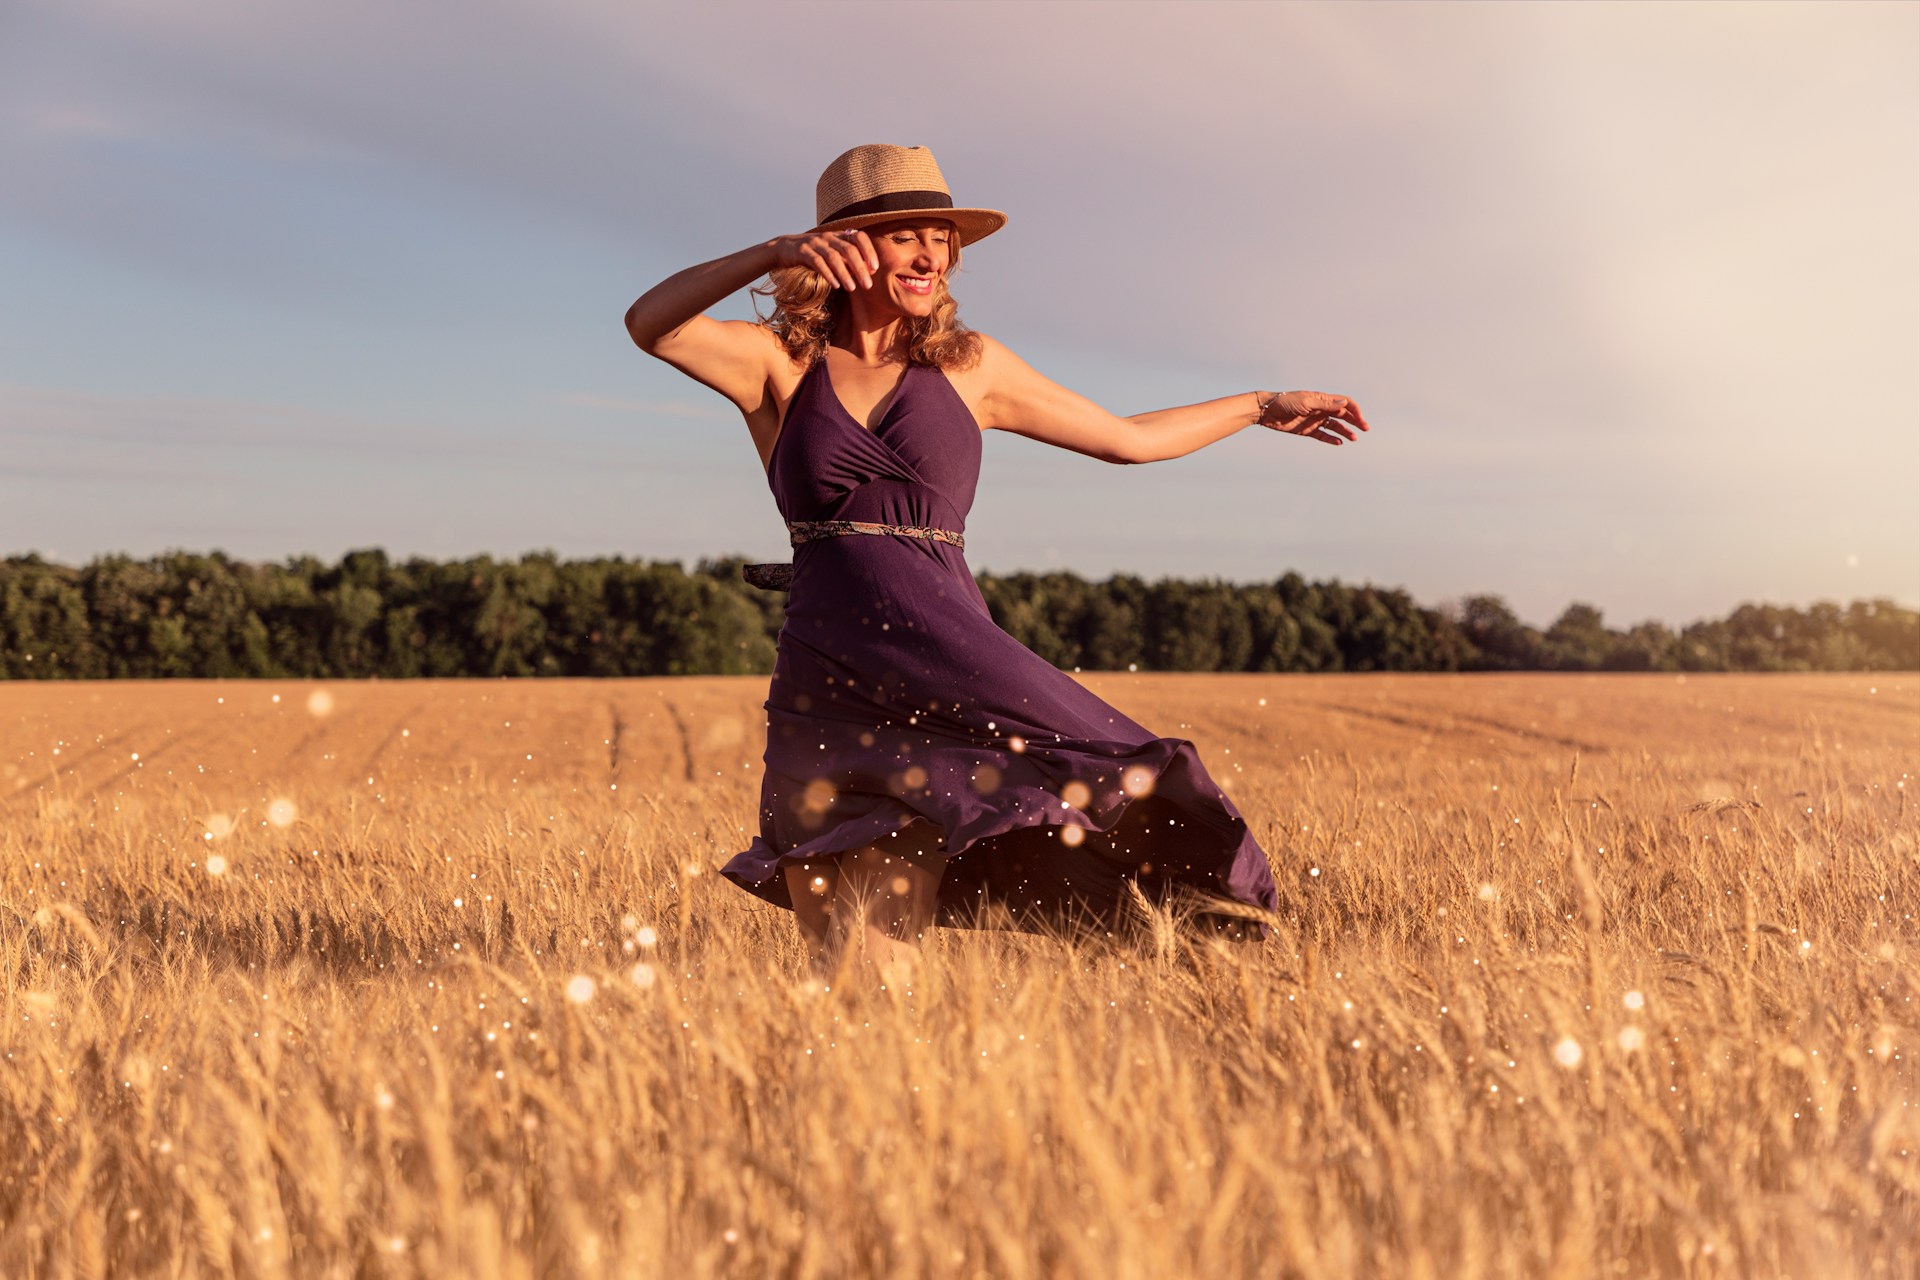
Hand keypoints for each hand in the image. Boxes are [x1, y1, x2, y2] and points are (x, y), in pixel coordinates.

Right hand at [771, 227, 879, 291]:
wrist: (784, 249)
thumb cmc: (813, 254)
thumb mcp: (833, 255)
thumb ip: (849, 261)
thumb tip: (869, 272)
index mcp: (838, 236)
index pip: (859, 237)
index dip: (869, 251)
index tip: (875, 268)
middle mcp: (829, 237)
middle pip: (848, 249)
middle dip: (860, 268)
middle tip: (868, 285)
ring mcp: (815, 242)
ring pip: (834, 256)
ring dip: (845, 273)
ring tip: (852, 288)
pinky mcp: (802, 251)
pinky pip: (817, 262)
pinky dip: (828, 273)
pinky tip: (835, 285)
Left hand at [1255, 391, 1369, 445]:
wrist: (1267, 411)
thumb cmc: (1285, 402)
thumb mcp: (1306, 401)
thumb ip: (1325, 404)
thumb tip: (1344, 403)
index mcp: (1322, 399)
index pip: (1344, 403)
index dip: (1354, 410)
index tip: (1360, 420)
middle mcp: (1321, 409)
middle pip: (1343, 415)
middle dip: (1355, 421)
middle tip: (1365, 429)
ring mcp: (1315, 420)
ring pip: (1335, 426)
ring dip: (1345, 431)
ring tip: (1353, 439)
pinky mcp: (1307, 430)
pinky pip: (1323, 435)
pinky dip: (1331, 439)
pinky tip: (1339, 443)